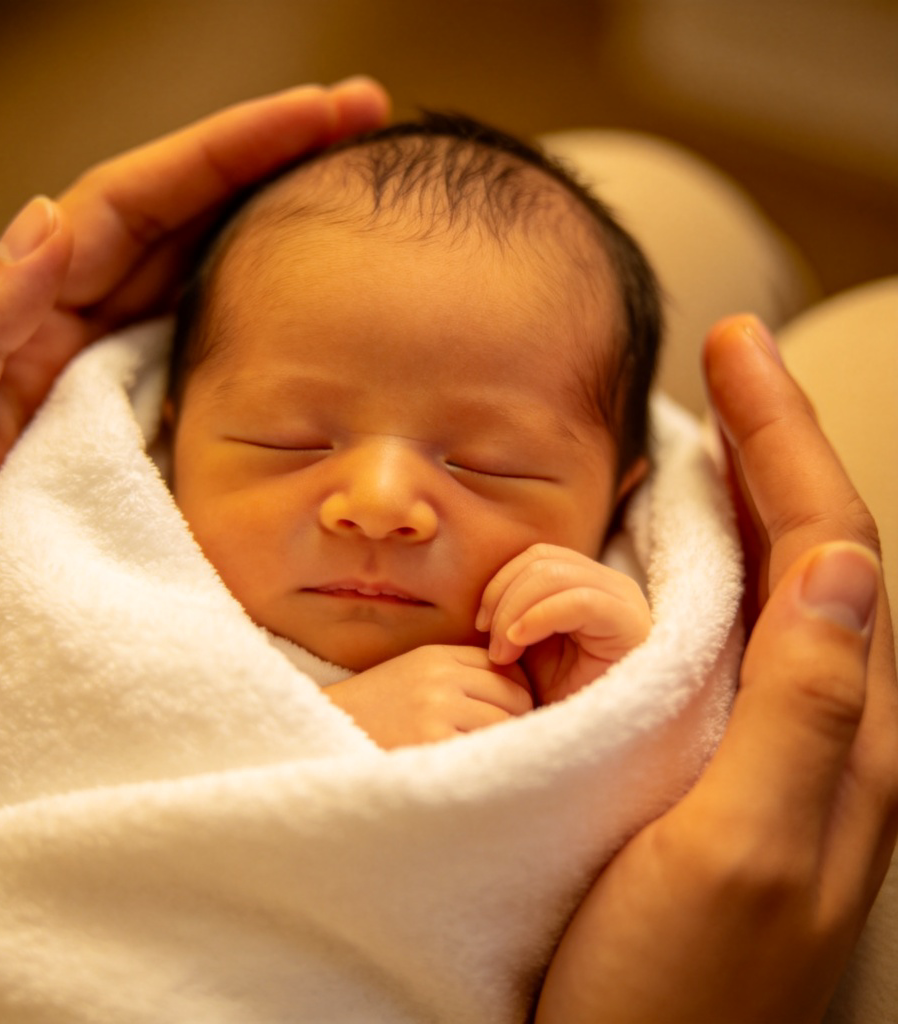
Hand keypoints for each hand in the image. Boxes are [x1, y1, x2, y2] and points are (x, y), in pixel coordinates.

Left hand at [0, 79, 390, 797]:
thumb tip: (51, 218)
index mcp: (14, 334)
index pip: (130, 210)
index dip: (227, 152)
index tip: (321, 113)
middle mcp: (65, 357)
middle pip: (180, 235)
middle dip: (269, 170)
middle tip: (363, 128)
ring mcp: (109, 413)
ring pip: (202, 301)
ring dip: (273, 244)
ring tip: (355, 205)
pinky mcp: (142, 472)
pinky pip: (212, 392)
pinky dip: (265, 349)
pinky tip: (316, 332)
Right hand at [324, 646, 533, 748]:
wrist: (317, 739)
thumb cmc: (373, 717)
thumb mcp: (413, 679)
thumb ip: (459, 679)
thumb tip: (523, 698)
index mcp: (436, 657)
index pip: (508, 670)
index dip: (515, 698)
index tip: (505, 721)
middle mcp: (440, 676)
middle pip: (517, 697)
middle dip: (517, 724)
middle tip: (500, 749)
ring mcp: (437, 708)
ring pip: (508, 726)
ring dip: (505, 748)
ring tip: (483, 764)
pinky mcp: (432, 742)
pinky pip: (487, 752)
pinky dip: (487, 767)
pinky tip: (470, 777)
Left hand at [478, 544, 650, 704]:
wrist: (592, 741)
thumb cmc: (559, 697)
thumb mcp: (529, 648)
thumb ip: (513, 613)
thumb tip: (482, 601)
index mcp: (588, 583)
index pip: (537, 557)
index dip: (501, 584)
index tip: (481, 626)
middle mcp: (611, 585)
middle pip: (543, 562)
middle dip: (504, 601)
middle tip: (493, 649)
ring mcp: (624, 600)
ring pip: (555, 575)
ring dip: (515, 613)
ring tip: (504, 655)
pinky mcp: (631, 622)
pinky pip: (578, 601)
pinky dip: (538, 617)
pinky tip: (519, 643)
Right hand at [535, 315, 896, 1021]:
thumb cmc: (670, 993)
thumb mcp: (741, 851)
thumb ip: (809, 709)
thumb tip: (847, 564)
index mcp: (845, 740)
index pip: (832, 546)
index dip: (783, 438)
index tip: (735, 348)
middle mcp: (828, 736)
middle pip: (819, 553)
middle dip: (775, 445)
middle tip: (726, 362)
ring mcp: (777, 754)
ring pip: (781, 593)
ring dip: (751, 500)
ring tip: (709, 434)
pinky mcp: (723, 773)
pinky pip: (738, 643)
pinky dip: (716, 572)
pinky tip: (678, 558)